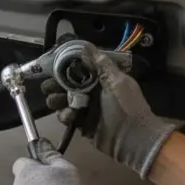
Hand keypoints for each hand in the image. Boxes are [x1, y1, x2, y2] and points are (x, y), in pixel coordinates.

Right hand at [42, 50, 177, 178]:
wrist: (134, 138)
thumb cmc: (128, 107)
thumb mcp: (118, 81)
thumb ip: (101, 64)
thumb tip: (86, 46)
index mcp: (100, 79)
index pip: (77, 70)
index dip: (64, 68)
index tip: (53, 67)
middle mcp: (90, 92)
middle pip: (65, 85)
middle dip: (55, 85)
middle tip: (50, 87)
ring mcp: (85, 109)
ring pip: (63, 101)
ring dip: (57, 100)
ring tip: (57, 102)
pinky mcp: (81, 124)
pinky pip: (67, 117)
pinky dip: (65, 116)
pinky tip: (69, 116)